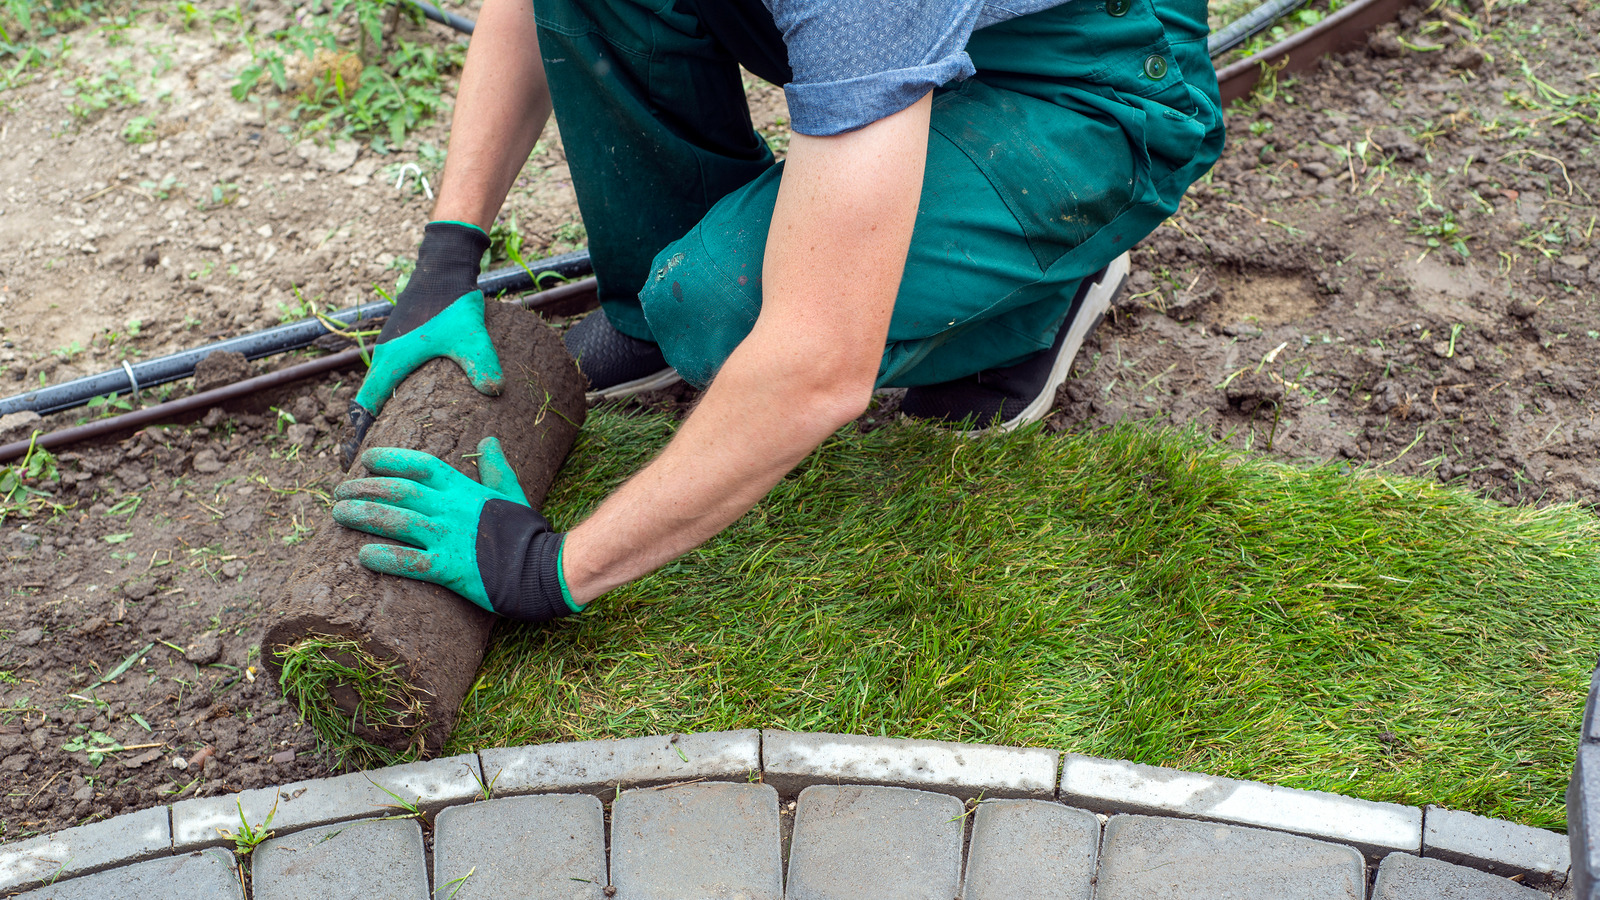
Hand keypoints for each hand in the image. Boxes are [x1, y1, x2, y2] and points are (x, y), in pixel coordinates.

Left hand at [330, 436, 578, 623]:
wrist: (542, 568)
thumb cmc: (527, 532)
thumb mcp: (513, 492)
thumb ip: (496, 467)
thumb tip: (489, 440)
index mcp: (464, 489)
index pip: (420, 465)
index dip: (390, 459)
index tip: (365, 460)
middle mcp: (451, 509)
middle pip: (397, 491)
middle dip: (363, 488)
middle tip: (339, 492)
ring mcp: (448, 538)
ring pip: (395, 521)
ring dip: (362, 516)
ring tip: (338, 514)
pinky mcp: (448, 569)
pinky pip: (408, 562)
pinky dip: (383, 558)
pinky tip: (362, 556)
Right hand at [344, 222, 504, 463]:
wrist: (444, 270)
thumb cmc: (452, 302)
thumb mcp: (470, 335)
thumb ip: (481, 362)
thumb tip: (495, 391)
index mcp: (391, 363)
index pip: (364, 409)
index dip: (357, 437)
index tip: (352, 465)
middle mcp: (385, 360)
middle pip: (366, 406)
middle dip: (366, 435)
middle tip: (371, 469)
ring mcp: (392, 353)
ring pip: (377, 393)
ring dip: (377, 419)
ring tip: (387, 449)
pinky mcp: (403, 347)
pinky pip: (389, 381)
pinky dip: (389, 401)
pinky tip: (407, 416)